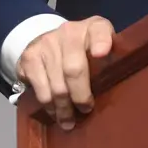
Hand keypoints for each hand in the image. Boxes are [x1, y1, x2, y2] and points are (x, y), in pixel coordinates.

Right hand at [16, 16, 114, 130]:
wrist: (51, 37)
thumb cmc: (85, 46)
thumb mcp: (103, 44)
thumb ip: (112, 57)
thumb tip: (120, 82)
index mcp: (93, 27)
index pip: (99, 31)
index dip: (101, 42)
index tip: (102, 54)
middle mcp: (67, 31)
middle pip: (73, 70)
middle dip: (80, 96)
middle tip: (85, 111)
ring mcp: (45, 44)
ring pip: (54, 86)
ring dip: (62, 108)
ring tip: (68, 120)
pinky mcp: (28, 58)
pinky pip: (38, 90)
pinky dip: (46, 105)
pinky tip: (53, 110)